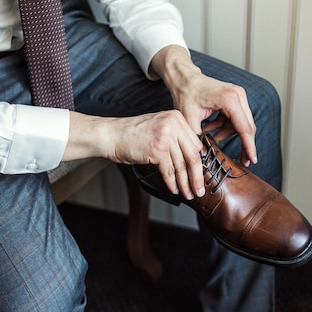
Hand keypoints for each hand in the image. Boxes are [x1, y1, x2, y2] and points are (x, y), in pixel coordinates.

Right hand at [63, 110, 204, 199]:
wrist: (111, 135)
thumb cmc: (132, 134)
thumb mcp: (158, 127)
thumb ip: (175, 137)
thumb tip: (192, 159)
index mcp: (176, 117)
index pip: (195, 144)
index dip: (199, 162)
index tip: (201, 175)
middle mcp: (173, 124)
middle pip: (193, 155)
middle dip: (197, 176)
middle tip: (200, 189)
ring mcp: (166, 136)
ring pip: (182, 165)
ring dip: (185, 183)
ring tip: (188, 194)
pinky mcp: (157, 149)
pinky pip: (169, 171)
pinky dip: (172, 183)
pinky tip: (174, 190)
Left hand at [150, 45, 257, 166]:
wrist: (184, 78)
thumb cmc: (186, 94)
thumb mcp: (188, 119)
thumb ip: (198, 139)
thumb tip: (204, 157)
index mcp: (229, 99)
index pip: (244, 128)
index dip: (248, 146)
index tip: (252, 160)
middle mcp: (238, 95)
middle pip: (247, 127)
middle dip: (243, 144)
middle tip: (243, 161)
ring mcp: (238, 96)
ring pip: (240, 124)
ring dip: (226, 133)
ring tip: (208, 136)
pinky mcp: (235, 98)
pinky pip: (235, 119)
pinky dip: (223, 127)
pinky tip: (209, 128)